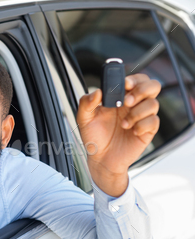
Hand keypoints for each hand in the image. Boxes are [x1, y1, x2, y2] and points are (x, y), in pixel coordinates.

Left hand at [77, 74, 160, 196]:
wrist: (100, 159)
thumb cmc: (94, 137)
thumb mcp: (83, 119)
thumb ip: (86, 103)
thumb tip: (97, 92)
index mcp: (120, 97)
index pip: (136, 80)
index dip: (134, 79)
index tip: (125, 84)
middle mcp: (133, 105)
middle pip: (153, 86)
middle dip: (142, 90)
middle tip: (127, 102)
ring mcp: (142, 117)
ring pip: (153, 104)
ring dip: (138, 112)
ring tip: (123, 124)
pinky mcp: (147, 131)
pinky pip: (154, 121)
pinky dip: (142, 125)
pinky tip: (131, 132)